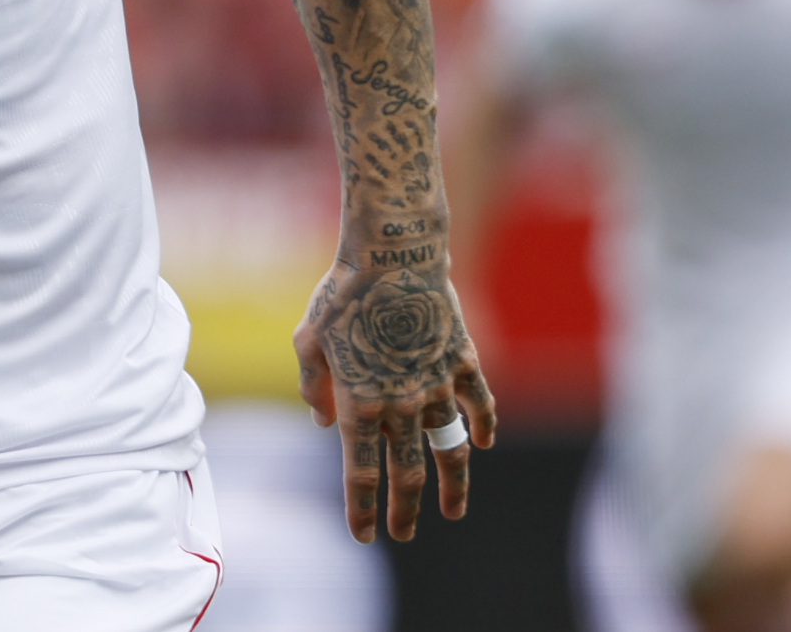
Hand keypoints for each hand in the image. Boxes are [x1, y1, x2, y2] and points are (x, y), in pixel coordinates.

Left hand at [294, 258, 499, 542]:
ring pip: (451, 451)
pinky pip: (480, 405)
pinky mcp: (464, 364)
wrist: (394, 256)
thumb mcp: (308, 338)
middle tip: (404, 534)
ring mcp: (438, 387)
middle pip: (407, 474)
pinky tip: (482, 443)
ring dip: (453, 485)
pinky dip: (482, 427)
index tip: (365, 535)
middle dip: (405, 510)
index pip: (361, 473)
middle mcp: (401, 405)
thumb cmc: (342, 294)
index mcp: (360, 404)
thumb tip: (324, 423)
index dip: (363, 509)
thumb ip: (314, 386)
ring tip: (454, 511)